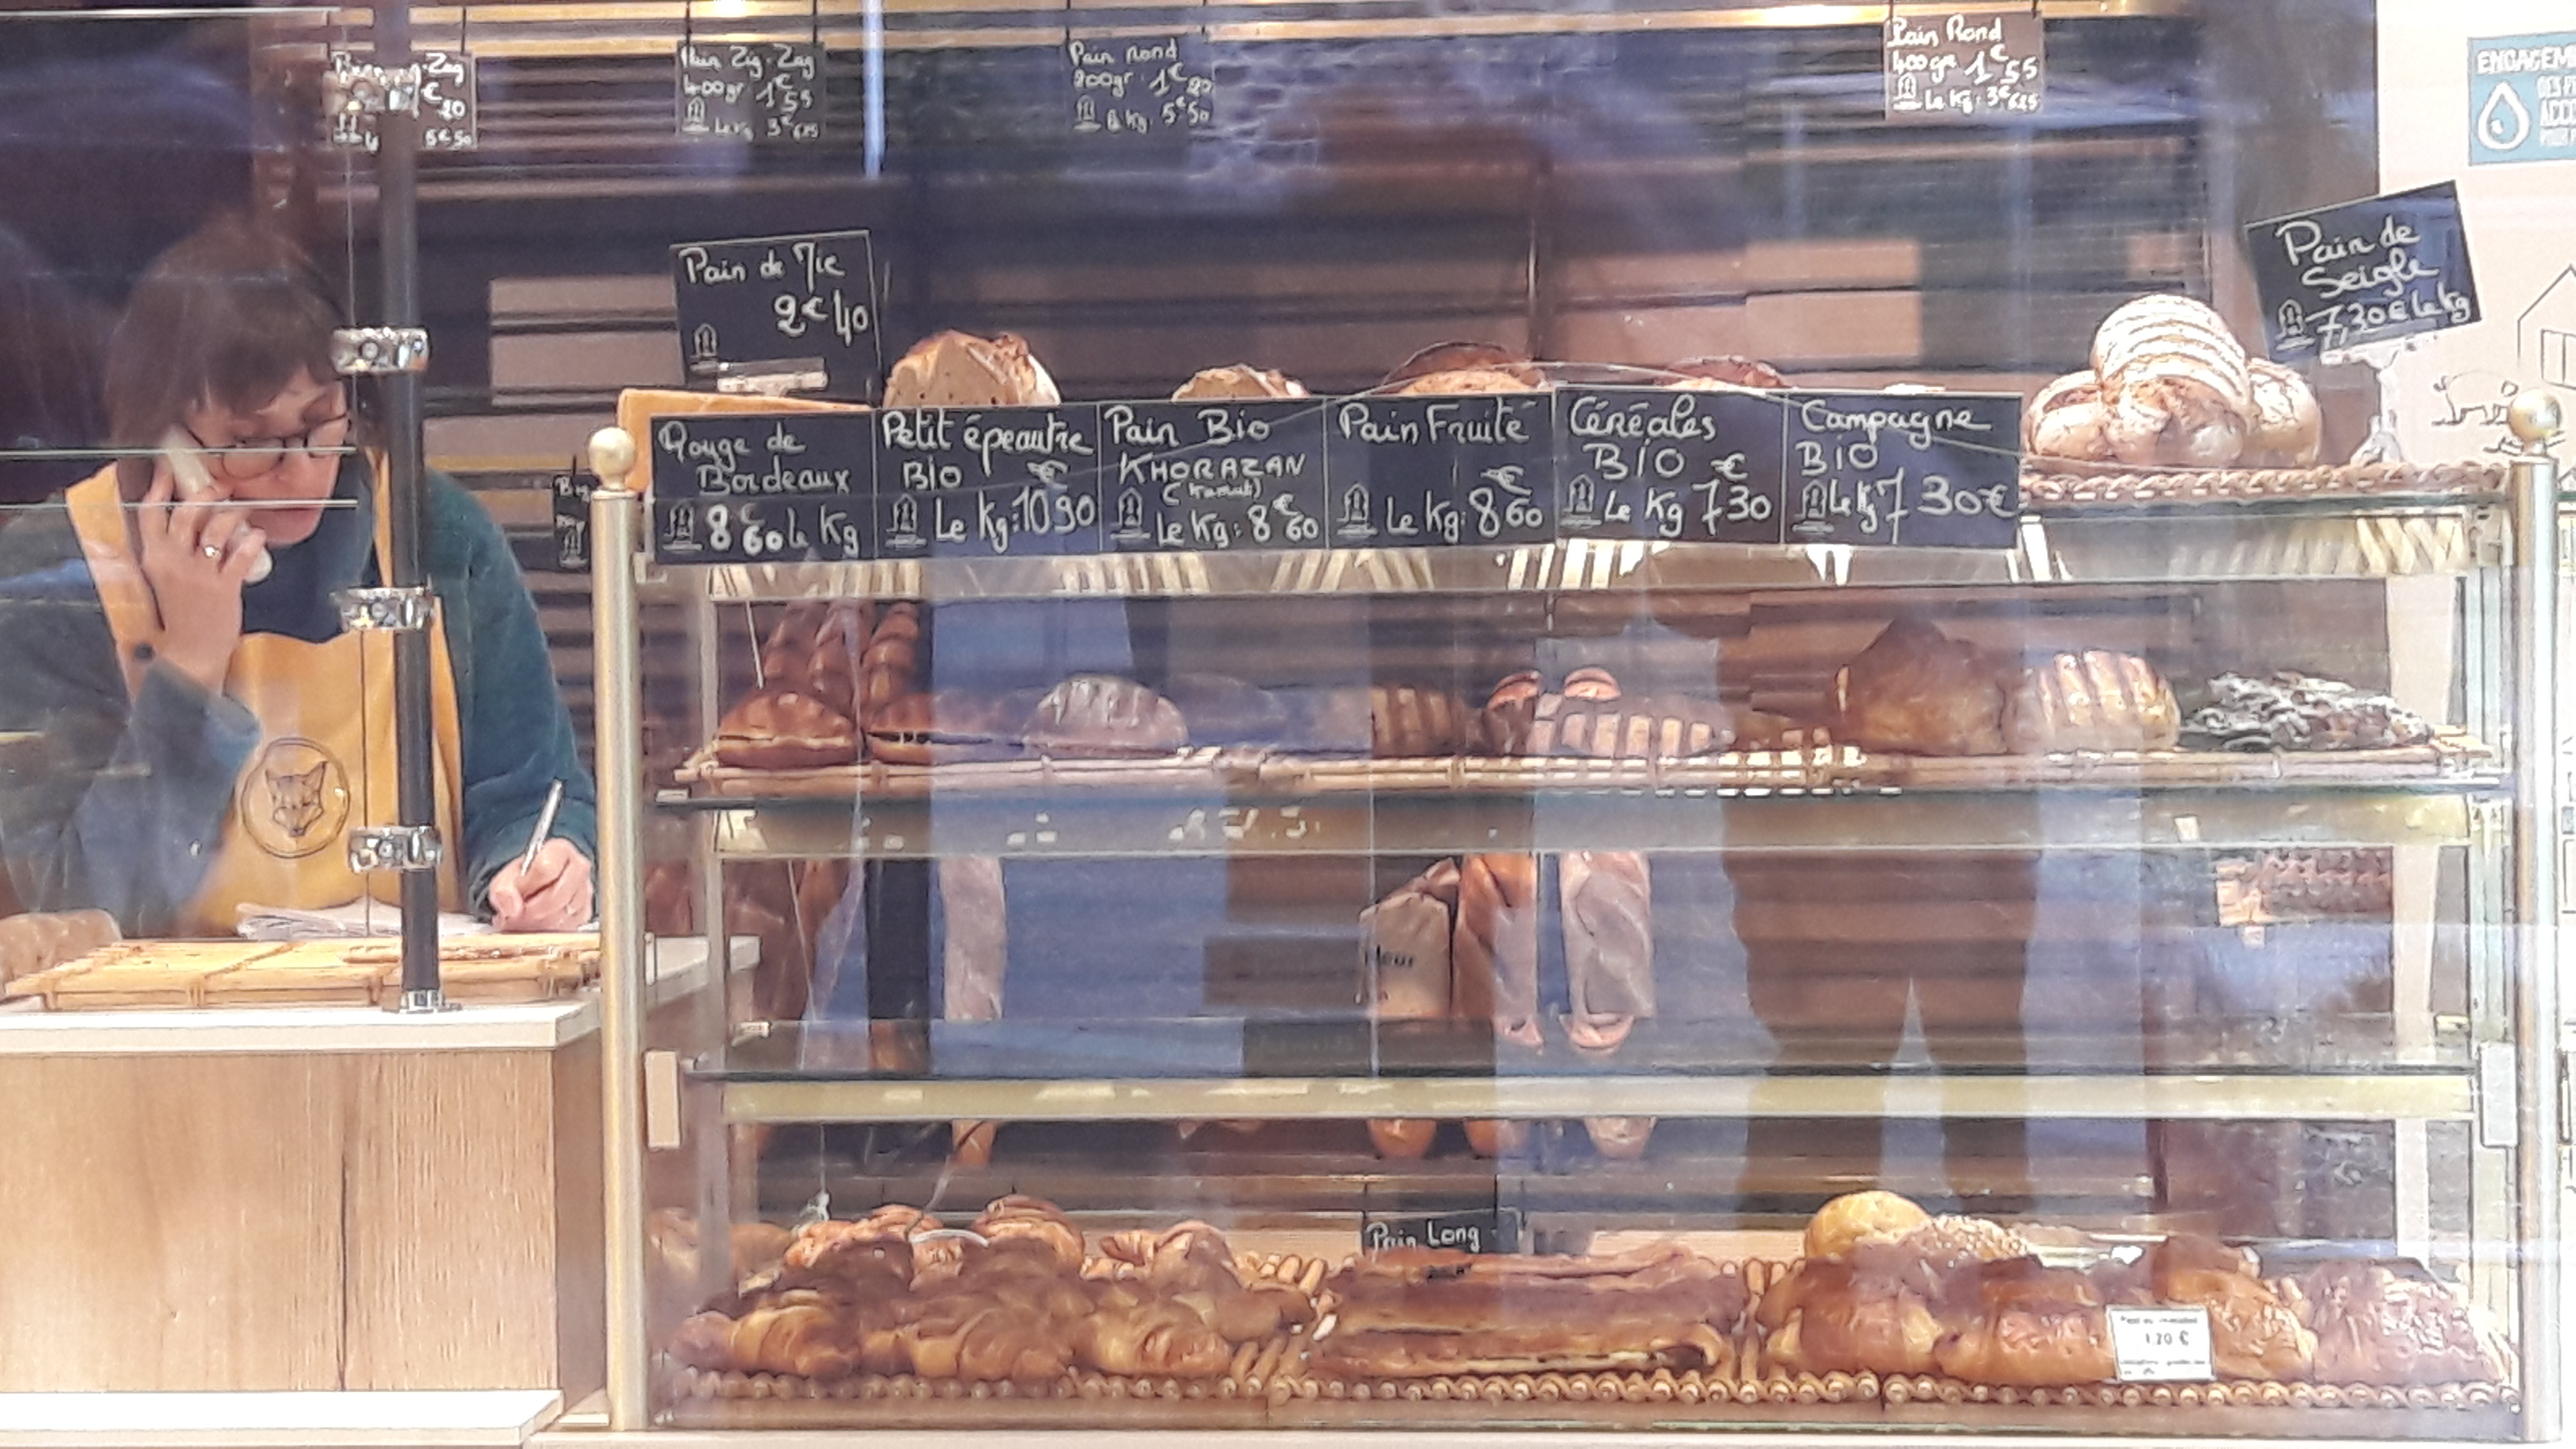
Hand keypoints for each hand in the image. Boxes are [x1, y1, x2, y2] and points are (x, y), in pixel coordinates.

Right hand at [133, 465, 263, 693]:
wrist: (189, 652)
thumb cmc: (180, 613)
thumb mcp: (165, 577)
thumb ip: (171, 550)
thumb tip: (190, 521)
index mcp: (153, 557)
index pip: (150, 513)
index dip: (159, 487)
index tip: (168, 467)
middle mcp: (172, 561)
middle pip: (184, 514)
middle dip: (204, 493)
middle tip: (220, 486)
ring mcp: (198, 574)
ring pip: (214, 529)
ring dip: (232, 513)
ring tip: (245, 509)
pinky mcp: (223, 587)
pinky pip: (240, 555)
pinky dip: (251, 540)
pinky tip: (259, 534)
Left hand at [489, 838, 593, 932]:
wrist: (531, 892)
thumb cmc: (522, 880)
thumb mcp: (505, 879)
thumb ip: (503, 889)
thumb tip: (511, 907)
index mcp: (560, 850)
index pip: (546, 868)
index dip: (527, 886)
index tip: (516, 894)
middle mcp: (579, 867)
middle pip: (558, 894)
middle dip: (534, 910)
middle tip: (517, 916)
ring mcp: (585, 890)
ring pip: (565, 912)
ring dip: (541, 922)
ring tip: (525, 922)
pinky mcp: (586, 911)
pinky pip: (570, 925)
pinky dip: (551, 930)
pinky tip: (538, 927)